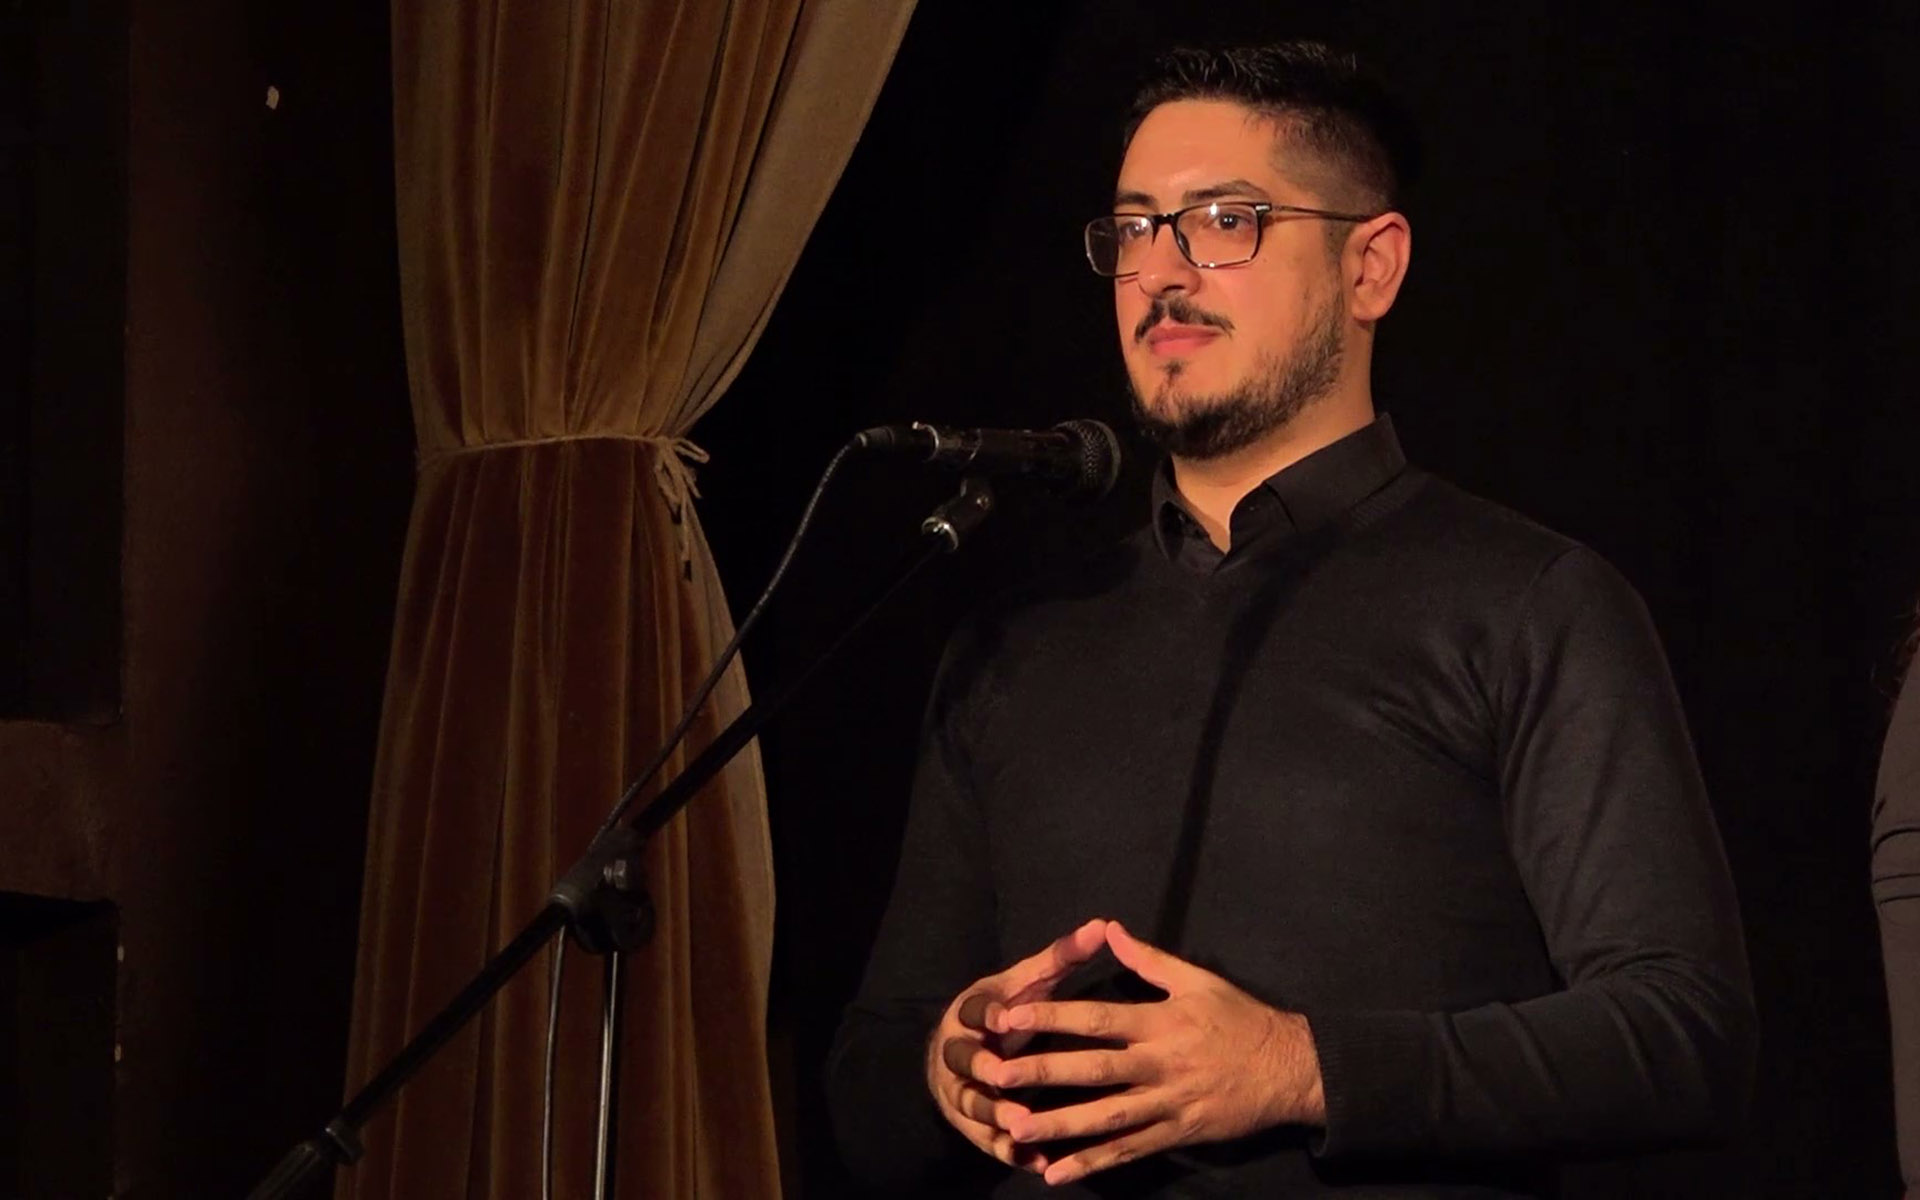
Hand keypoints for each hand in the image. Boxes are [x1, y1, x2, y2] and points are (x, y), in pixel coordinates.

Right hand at [924, 918, 1109, 1172]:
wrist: (958, 1053)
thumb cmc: (1005, 1009)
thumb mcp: (1026, 982)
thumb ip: (1061, 958)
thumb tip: (1103, 925)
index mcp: (972, 1011)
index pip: (973, 1009)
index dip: (987, 1013)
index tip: (1004, 1016)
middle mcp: (958, 1051)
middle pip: (963, 1060)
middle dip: (981, 1068)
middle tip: (1002, 1075)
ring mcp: (960, 1090)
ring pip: (973, 1105)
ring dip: (995, 1115)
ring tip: (1023, 1125)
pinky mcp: (971, 1125)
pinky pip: (988, 1142)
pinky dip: (1011, 1152)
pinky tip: (1036, 1162)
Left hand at [987, 921, 1324, 1186]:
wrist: (1290, 1069)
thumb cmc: (1240, 1019)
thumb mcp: (1197, 979)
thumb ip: (1148, 959)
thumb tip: (1108, 928)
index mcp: (1160, 1021)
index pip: (1097, 1017)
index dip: (1052, 1016)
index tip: (1010, 1015)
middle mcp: (1160, 1063)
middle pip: (1094, 1070)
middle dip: (1044, 1073)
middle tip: (996, 1076)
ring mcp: (1168, 1103)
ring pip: (1107, 1118)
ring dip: (1061, 1124)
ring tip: (1016, 1129)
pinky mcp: (1177, 1134)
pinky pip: (1129, 1152)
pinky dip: (1093, 1164)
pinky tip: (1056, 1172)